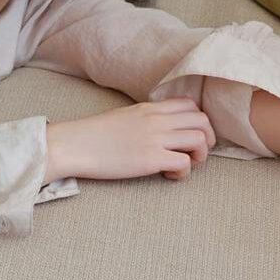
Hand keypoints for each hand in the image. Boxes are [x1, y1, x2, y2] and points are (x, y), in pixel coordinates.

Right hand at [46, 97, 215, 181]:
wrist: (72, 145)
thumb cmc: (92, 135)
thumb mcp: (123, 117)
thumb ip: (145, 119)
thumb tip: (158, 129)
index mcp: (149, 108)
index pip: (190, 105)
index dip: (198, 121)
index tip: (188, 136)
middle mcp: (157, 120)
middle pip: (203, 121)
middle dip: (207, 139)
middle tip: (194, 153)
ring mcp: (155, 139)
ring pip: (200, 140)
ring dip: (200, 156)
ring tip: (183, 164)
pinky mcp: (151, 159)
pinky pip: (185, 163)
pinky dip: (183, 172)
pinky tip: (166, 174)